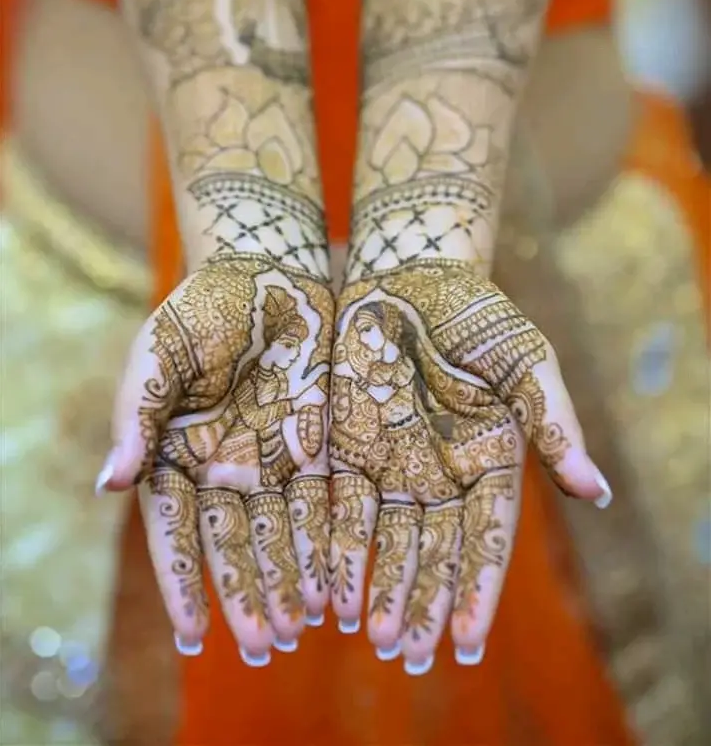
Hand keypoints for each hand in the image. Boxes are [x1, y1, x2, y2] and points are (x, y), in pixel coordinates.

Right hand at [100, 250, 333, 659]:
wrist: (265, 270)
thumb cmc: (199, 309)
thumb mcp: (158, 354)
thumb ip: (137, 414)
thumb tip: (108, 481)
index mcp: (178, 454)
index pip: (177, 531)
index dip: (185, 583)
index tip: (194, 635)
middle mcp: (225, 467)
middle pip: (235, 543)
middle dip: (248, 594)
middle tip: (262, 647)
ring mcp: (273, 457)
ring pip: (283, 532)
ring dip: (291, 580)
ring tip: (300, 629)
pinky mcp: (319, 441)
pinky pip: (325, 498)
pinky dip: (330, 540)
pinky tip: (339, 580)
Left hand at [328, 259, 608, 671]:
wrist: (410, 271)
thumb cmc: (478, 313)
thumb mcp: (524, 361)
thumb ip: (553, 424)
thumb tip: (597, 492)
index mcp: (492, 461)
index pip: (487, 540)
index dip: (475, 588)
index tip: (465, 639)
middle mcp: (443, 473)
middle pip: (434, 551)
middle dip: (423, 602)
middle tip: (408, 653)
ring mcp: (395, 463)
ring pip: (388, 540)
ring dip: (380, 587)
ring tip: (373, 636)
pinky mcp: (349, 445)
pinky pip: (342, 505)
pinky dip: (338, 546)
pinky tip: (329, 587)